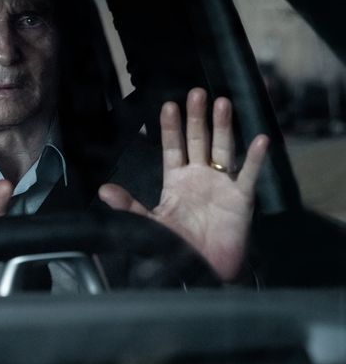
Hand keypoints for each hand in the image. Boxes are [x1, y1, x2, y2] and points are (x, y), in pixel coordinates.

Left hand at [99, 88, 268, 281]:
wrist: (202, 270)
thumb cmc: (176, 246)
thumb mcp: (149, 224)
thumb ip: (129, 206)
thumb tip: (103, 191)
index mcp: (177, 180)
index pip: (172, 147)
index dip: (170, 127)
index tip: (168, 105)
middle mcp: (200, 176)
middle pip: (198, 140)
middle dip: (197, 117)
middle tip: (197, 93)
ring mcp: (222, 185)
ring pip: (223, 149)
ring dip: (223, 127)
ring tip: (222, 103)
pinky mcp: (241, 199)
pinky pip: (249, 175)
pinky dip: (255, 158)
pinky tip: (259, 139)